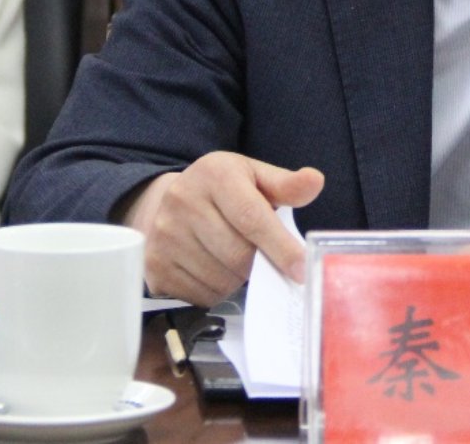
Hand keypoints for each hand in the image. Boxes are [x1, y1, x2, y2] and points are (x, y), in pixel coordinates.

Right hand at [121, 152, 324, 306]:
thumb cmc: (221, 190)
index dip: (280, 247)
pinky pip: (200, 295)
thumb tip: (315, 181)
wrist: (165, 201)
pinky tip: (214, 269)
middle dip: (258, 263)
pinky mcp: (154, 267)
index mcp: (214, 175)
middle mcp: (182, 202)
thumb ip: (286, 185)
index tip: (301, 268)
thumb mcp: (253, 177)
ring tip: (234, 258)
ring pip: (220, 279)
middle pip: (237, 255)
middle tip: (261, 256)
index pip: (252, 218)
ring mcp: (164, 236)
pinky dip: (217, 290)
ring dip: (238, 279)